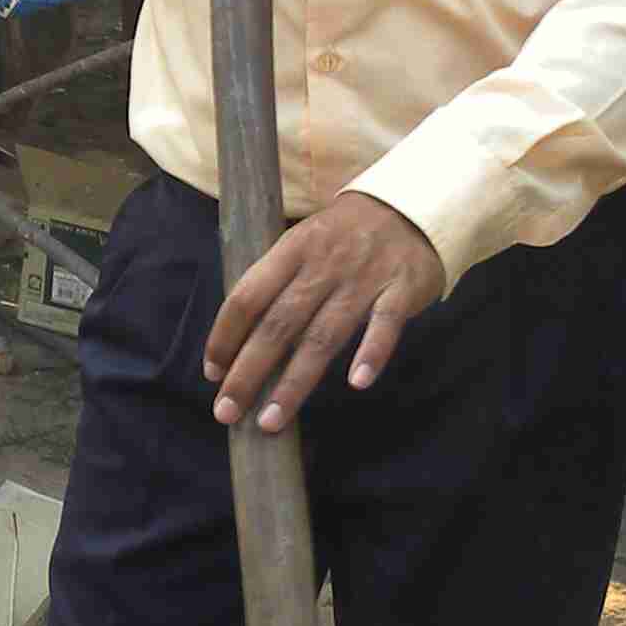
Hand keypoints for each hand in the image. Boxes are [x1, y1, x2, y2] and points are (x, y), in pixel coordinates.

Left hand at [205, 195, 444, 433]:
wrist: (412, 205)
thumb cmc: (346, 235)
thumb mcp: (305, 242)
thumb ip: (278, 283)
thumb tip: (240, 340)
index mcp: (293, 249)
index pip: (248, 296)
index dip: (225, 336)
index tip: (212, 374)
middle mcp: (324, 264)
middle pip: (278, 324)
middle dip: (248, 372)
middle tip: (227, 412)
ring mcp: (364, 277)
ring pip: (323, 336)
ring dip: (295, 382)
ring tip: (272, 419)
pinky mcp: (401, 289)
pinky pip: (385, 325)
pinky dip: (371, 353)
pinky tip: (357, 383)